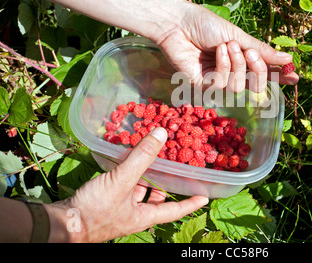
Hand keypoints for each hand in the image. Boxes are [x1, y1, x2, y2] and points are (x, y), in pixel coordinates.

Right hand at [48, 127, 207, 242]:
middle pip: (158, 199)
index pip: (176, 211)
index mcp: (145, 216)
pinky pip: (125, 187)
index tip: (205, 196)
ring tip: (153, 157)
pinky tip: (128, 159)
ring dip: (146, 176)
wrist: (62, 223)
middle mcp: (135, 215)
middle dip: (166, 184)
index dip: (191, 203)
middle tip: (175, 167)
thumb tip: (162, 133)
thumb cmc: (95, 209)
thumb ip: (141, 157)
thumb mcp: (122, 180)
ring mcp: (120, 210)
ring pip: (140, 192)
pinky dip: (129, 174)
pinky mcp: (107, 202)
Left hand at [157, 2, 299, 92]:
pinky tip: (217, 52)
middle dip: (258, 70)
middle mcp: (231, 73)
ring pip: (239, 87)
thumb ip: (262, 51)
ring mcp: (217, 81)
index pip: (264, 73)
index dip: (279, 77)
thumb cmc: (206, 25)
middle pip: (256, 86)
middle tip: (250, 53)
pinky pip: (221, 85)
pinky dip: (222, 67)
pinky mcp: (202, 86)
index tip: (294, 77)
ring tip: (226, 46)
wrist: (179, 22)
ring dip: (236, 64)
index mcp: (241, 59)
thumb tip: (288, 59)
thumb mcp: (238, 35)